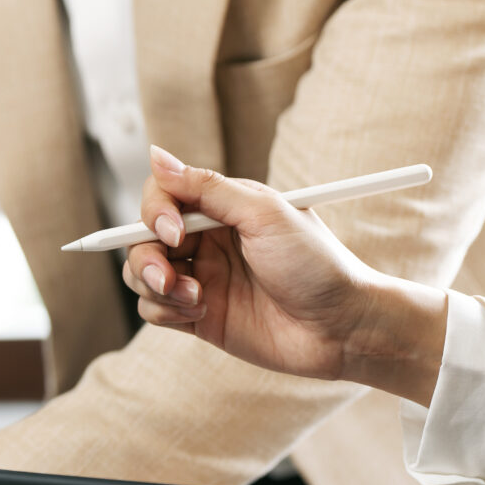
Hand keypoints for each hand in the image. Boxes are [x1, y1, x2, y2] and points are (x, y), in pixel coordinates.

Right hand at [125, 146, 449, 403]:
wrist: (343, 328)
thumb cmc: (316, 266)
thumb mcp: (263, 215)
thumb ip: (206, 187)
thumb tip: (155, 155)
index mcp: (223, 209)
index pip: (163, 196)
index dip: (155, 212)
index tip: (174, 232)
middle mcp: (207, 241)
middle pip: (143, 238)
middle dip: (146, 257)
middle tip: (168, 277)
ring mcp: (201, 279)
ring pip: (141, 274)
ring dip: (155, 286)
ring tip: (194, 298)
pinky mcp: (197, 316)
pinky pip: (154, 309)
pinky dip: (165, 310)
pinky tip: (199, 313)